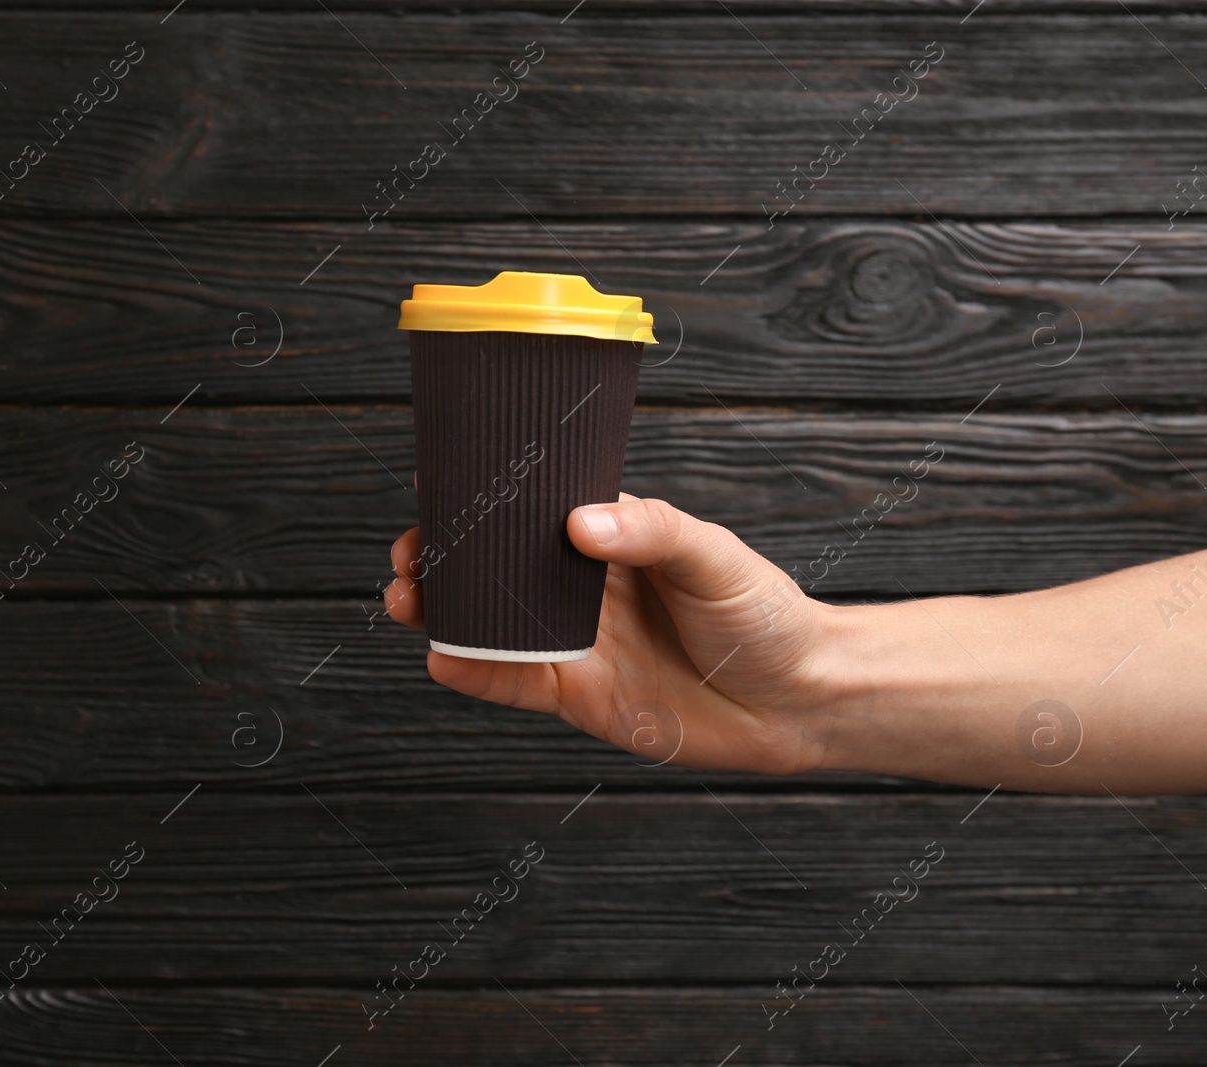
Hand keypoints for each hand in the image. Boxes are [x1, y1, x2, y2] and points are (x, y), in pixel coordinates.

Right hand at [385, 494, 837, 774]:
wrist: (799, 701)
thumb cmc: (765, 615)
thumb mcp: (713, 557)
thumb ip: (651, 532)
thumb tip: (582, 523)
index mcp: (612, 537)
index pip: (533, 510)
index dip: (482, 500)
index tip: (433, 485)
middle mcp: (583, 586)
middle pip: (495, 568)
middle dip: (444, 559)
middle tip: (410, 555)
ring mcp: (576, 641)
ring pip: (491, 623)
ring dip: (444, 612)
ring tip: (407, 599)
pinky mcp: (578, 694)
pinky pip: (512, 681)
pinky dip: (473, 671)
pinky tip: (442, 657)